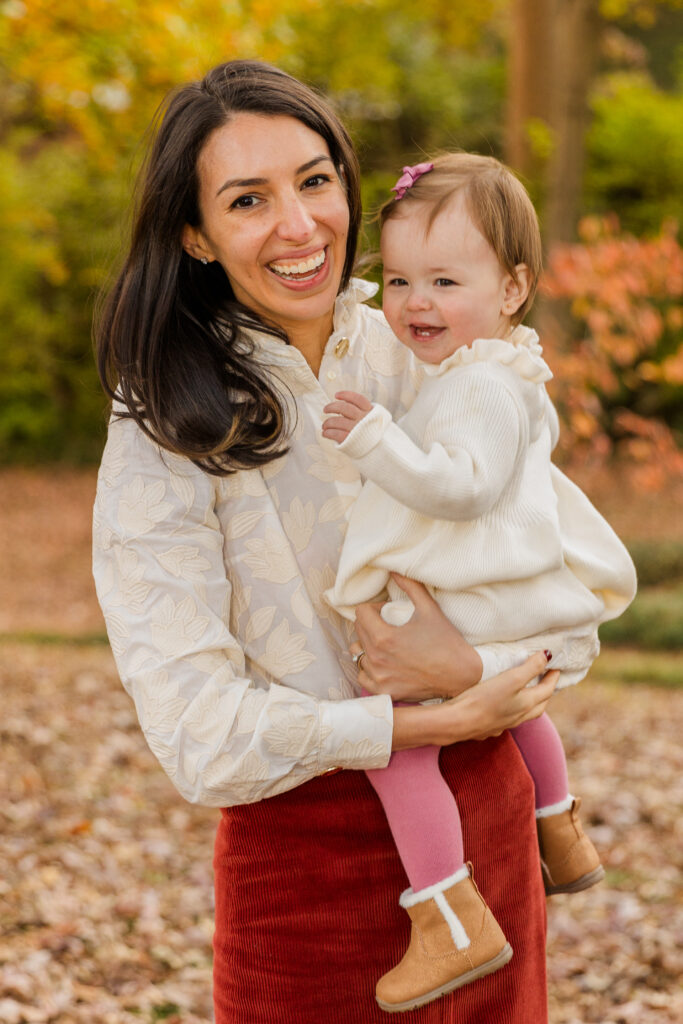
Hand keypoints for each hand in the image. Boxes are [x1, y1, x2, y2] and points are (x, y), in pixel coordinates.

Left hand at [322, 390, 372, 442]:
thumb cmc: (372, 433)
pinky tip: (325, 433)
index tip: (336, 395)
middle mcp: (363, 419)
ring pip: (337, 421)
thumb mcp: (372, 419)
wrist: (380, 451)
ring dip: (328, 422)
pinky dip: (328, 433)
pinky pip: (335, 434)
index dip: (346, 395)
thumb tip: (342, 404)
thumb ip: (361, 411)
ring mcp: (357, 430)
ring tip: (324, 426)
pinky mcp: (351, 440)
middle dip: (332, 407)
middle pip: (344, 408)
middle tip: (325, 409)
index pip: (357, 399)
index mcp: (370, 411)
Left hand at [350, 573, 482, 701]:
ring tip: (385, 644)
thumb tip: (393, 570)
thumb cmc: (446, 641)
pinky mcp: (384, 692)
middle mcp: (377, 658)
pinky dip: (369, 669)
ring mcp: (379, 677)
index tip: (386, 612)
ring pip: (358, 654)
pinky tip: (384, 663)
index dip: (374, 608)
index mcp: (384, 636)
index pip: (361, 613)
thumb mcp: (430, 608)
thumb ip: (410, 586)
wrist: (462, 675)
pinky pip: (363, 676)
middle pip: (358, 632)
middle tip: (389, 625)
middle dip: (370, 624)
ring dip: (368, 646)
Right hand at [391, 652, 559, 749]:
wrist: (459, 722)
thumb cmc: (485, 699)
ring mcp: (504, 724)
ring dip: (531, 703)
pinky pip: (508, 719)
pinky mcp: (490, 727)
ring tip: (528, 693)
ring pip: (525, 714)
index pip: (547, 690)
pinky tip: (503, 707)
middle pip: (540, 706)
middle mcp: (519, 717)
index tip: (556, 667)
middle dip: (546, 692)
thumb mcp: (511, 679)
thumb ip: (530, 667)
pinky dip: (513, 711)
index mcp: (527, 704)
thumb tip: (547, 655)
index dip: (553, 677)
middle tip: (547, 680)